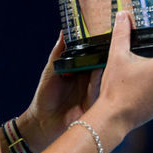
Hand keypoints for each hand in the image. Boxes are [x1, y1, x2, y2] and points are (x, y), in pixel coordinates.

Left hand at [18, 32, 102, 150]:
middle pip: (100, 63)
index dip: (97, 44)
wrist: (41, 121)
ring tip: (108, 54)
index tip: (103, 32)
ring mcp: (91, 90)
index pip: (92, 54)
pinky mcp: (92, 102)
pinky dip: (99, 81)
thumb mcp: (51, 69)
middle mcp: (88, 78)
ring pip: (102, 75)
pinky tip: (99, 72)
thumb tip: (63, 31)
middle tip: (111, 41)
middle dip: (105, 53)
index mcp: (80, 69)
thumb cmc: (44, 95)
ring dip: (105, 66)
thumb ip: (59, 51)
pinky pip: (98, 90)